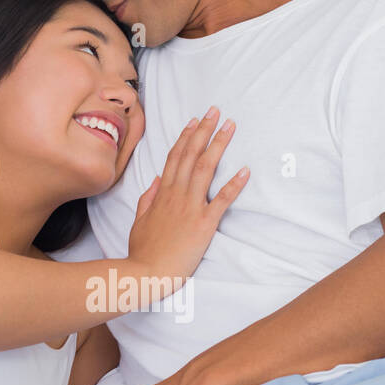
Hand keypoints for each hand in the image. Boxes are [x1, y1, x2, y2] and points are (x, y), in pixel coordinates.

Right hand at [128, 108, 247, 287]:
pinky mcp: (204, 224)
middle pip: (191, 154)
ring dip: (218, 145)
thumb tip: (156, 180)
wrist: (146, 272)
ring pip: (205, 168)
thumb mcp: (139, 221)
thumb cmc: (143, 251)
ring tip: (230, 126)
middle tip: (216, 111)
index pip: (175, 157)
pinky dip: (234, 184)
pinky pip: (222, 200)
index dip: (186, 137)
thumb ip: (148, 199)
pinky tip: (245, 170)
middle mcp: (176, 195)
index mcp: (162, 193)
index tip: (195, 121)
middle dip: (204, 130)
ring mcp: (190, 208)